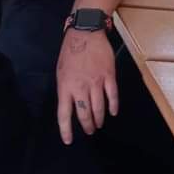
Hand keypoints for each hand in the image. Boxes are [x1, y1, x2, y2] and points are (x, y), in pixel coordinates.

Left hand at [56, 28, 119, 144]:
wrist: (85, 33)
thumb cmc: (70, 52)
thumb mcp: (61, 72)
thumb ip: (66, 89)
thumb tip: (71, 103)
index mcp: (65, 87)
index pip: (64, 114)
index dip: (66, 129)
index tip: (68, 140)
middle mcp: (80, 87)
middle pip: (84, 114)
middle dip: (88, 126)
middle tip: (90, 131)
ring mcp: (96, 82)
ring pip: (99, 108)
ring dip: (99, 119)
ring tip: (99, 124)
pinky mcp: (109, 76)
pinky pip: (112, 95)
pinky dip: (113, 106)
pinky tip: (113, 112)